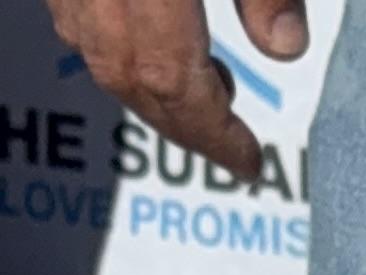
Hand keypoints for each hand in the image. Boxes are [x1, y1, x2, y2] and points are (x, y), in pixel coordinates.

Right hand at [44, 0, 308, 182]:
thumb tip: (287, 50)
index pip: (173, 79)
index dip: (214, 132)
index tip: (248, 164)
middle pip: (126, 74)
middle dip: (180, 122)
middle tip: (227, 142)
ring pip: (94, 47)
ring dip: (145, 84)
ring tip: (202, 84)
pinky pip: (75, 12)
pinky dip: (114, 39)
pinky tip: (153, 33)